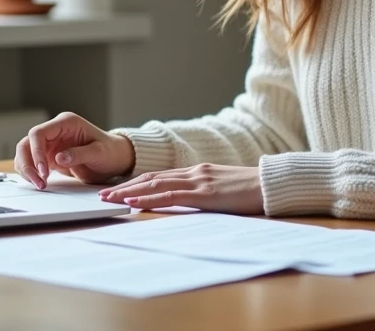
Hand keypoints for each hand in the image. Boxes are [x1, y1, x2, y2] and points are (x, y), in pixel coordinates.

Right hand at [14, 112, 134, 188]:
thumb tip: (59, 158)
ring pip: (25, 153)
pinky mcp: (48, 157)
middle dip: (28, 163)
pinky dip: (30, 173)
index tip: (43, 171)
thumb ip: (79, 154)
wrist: (114, 159)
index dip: (36, 152)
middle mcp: (54, 131)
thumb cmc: (110, 151)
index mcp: (66, 123)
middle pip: (27, 143)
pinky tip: (39, 182)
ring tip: (40, 184)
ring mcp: (50, 144)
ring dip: (27, 169)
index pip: (39, 133)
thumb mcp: (99, 153)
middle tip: (38, 182)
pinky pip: (31, 163)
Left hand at [98, 163, 263, 213]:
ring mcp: (199, 180)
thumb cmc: (252, 191)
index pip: (159, 176)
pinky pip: (171, 196)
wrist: (272, 184)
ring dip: (129, 192)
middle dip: (125, 187)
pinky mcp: (205, 193)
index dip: (136, 182)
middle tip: (101, 194)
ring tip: (109, 199)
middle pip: (151, 178)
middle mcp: (194, 172)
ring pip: (156, 185)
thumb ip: (204, 192)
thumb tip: (189, 203)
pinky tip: (134, 202)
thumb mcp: (223, 189)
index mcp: (198, 171)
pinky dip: (149, 199)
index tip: (117, 189)